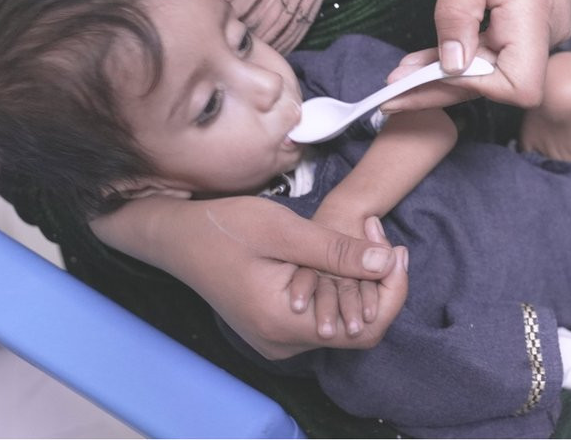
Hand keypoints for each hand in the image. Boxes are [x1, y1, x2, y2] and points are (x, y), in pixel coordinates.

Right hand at [91, 196, 408, 359]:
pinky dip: (339, 287)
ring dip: (360, 282)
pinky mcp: (273, 327)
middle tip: (381, 235)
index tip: (396, 248)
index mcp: (286, 325)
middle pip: (358, 329)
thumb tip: (387, 262)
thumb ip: (337, 251)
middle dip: (380, 283)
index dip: (393, 291)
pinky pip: (321, 317)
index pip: (367, 329)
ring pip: (341, 321)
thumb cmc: (224, 226)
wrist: (174, 237)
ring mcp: (276, 339)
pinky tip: (342, 254)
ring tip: (365, 236)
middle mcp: (283, 343)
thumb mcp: (285, 230)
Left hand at [381, 0, 570, 112]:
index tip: (437, 71)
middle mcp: (545, 36)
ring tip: (398, 79)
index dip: (476, 87)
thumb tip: (451, 65)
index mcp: (534, 18)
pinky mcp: (527, 32)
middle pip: (495, 85)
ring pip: (489, 72)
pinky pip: (491, 54)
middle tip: (391, 94)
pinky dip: (457, 60)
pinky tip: (424, 62)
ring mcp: (539, 36)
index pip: (519, 87)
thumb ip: (458, 14)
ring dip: (443, 78)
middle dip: (442, 90)